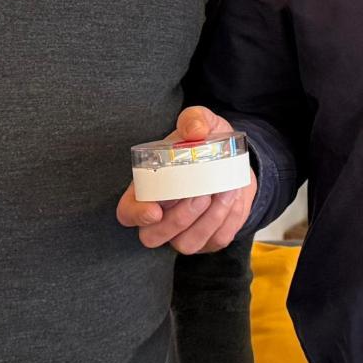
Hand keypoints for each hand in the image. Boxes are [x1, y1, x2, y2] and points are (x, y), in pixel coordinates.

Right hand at [116, 106, 257, 253]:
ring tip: (223, 191)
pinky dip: (226, 220)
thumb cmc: (206, 144)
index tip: (155, 210)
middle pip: (153, 236)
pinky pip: (215, 240)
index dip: (136, 215)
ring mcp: (183, 233)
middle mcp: (160, 217)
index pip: (127, 213)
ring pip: (186, 243)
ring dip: (208, 220)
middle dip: (179, 219)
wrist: (235, 161)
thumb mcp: (201, 123)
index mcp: (146, 190)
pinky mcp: (209, 240)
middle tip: (202, 194)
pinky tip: (232, 197)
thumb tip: (195, 130)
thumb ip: (195, 119)